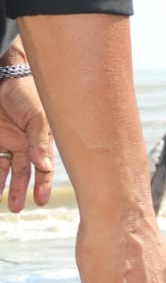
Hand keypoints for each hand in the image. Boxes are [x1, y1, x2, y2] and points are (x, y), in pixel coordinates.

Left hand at [0, 71, 54, 210]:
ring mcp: (6, 141)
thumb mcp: (38, 118)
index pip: (43, 168)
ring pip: (3, 168)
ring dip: (1, 185)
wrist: (5, 73)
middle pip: (22, 172)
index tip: (39, 201)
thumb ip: (39, 143)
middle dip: (19, 191)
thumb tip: (45, 168)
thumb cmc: (26, 92)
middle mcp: (23, 144)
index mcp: (40, 140)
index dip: (42, 185)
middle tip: (16, 208)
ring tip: (0, 201)